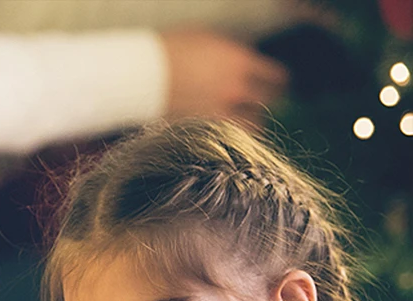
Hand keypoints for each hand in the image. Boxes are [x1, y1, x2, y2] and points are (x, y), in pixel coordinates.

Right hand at [160, 29, 288, 128]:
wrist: (141, 75)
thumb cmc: (170, 51)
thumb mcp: (209, 40)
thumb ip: (232, 54)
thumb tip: (243, 60)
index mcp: (240, 62)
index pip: (275, 77)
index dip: (279, 82)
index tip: (280, 85)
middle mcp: (234, 90)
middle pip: (267, 104)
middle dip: (268, 104)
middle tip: (265, 106)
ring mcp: (218, 113)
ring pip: (251, 127)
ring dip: (252, 125)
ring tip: (250, 125)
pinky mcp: (202, 130)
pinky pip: (227, 138)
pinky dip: (232, 137)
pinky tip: (230, 135)